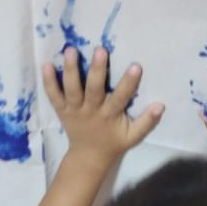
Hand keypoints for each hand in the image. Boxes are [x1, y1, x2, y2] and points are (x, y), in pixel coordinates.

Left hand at [42, 46, 164, 170]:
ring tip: (70, 50)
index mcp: (109, 116)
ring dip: (70, 70)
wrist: (88, 156)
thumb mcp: (133, 136)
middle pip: (93, 89)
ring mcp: (74, 110)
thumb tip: (160, 105)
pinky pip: (53, 96)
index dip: (128, 83)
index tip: (135, 66)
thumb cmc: (113, 142)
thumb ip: (146, 122)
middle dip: (97, 70)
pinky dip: (48, 82)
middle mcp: (91, 111)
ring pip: (71, 89)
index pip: (121, 98)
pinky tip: (46, 65)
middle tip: (100, 50)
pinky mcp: (62, 110)